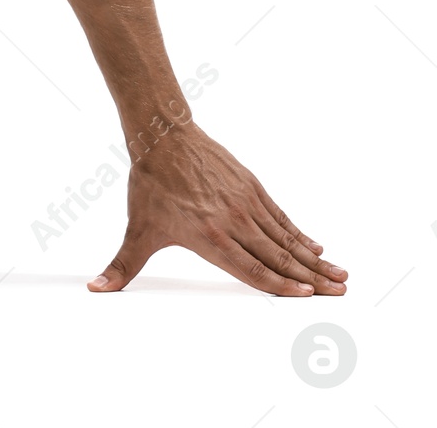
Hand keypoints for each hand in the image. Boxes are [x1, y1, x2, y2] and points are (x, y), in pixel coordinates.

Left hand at [88, 122, 345, 296]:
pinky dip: (300, 233)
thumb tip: (95, 289)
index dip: (281, 287)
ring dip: (314, 259)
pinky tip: (316, 246)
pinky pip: (281, 216)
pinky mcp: (252, 187)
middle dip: (311, 279)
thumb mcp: (137, 230)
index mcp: (210, 238)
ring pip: (286, 238)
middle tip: (341, 293)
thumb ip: (122, 265)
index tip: (309, 299)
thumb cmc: (150, 185)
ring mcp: (247, 203)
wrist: (163, 136)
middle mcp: (234, 222)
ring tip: (341, 275)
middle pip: (279, 258)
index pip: (252, 270)